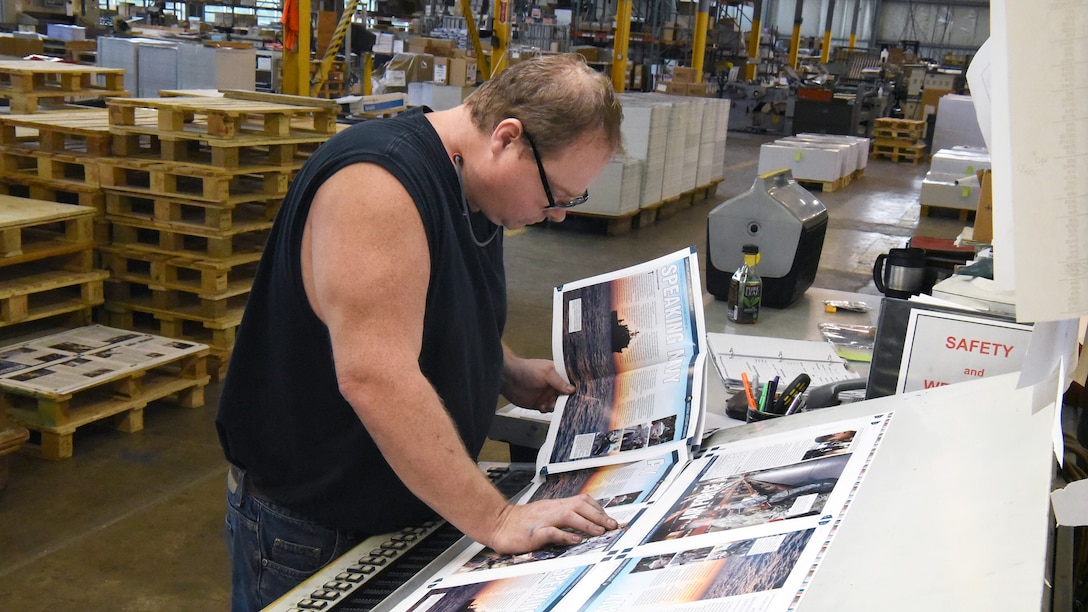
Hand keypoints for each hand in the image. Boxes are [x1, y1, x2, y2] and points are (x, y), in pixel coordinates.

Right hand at [486, 495, 618, 553]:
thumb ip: (562, 516)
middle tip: (612, 525)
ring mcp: (543, 520)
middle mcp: (551, 509)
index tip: (608, 518)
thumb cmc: (521, 522)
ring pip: (569, 515)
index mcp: (555, 505)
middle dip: (599, 515)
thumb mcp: (544, 514)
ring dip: (587, 524)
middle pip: (580, 506)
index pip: (582, 501)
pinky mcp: (535, 532)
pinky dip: (566, 535)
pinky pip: (553, 532)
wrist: (497, 523)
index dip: (598, 509)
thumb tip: (582, 522)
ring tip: (600, 532)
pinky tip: (576, 540)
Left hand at [501, 356, 573, 412]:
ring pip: (558, 404)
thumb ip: (559, 381)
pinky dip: (547, 410)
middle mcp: (553, 386)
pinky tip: (542, 405)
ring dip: (556, 406)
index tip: (579, 394)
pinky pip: (548, 410)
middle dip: (567, 400)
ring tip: (549, 402)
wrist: (508, 378)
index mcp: (557, 375)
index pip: (571, 383)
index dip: (575, 389)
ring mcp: (546, 395)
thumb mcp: (545, 372)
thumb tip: (572, 389)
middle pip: (566, 396)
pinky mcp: (539, 404)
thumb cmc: (525, 369)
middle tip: (565, 402)